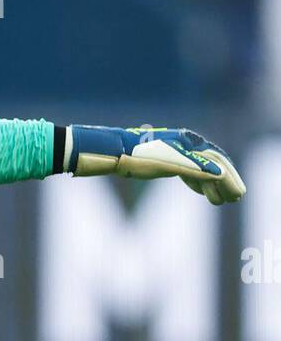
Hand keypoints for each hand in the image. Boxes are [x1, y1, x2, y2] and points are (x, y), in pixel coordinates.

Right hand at [67, 126, 245, 205]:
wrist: (107, 150)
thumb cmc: (118, 154)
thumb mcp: (139, 159)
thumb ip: (148, 160)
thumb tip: (140, 163)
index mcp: (175, 141)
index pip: (202, 156)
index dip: (212, 173)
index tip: (215, 191)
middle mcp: (182, 142)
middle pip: (213, 159)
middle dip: (226, 178)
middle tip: (234, 195)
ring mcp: (181, 151)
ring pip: (214, 166)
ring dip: (226, 184)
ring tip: (233, 198)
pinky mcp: (177, 161)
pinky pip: (204, 174)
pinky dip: (216, 184)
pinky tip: (222, 195)